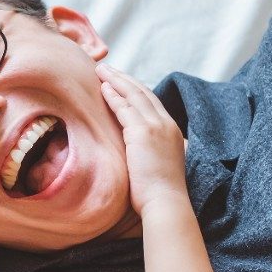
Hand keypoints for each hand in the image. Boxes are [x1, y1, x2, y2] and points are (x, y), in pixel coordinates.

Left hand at [97, 64, 188, 217]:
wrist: (165, 203)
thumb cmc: (159, 193)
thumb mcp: (159, 166)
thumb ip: (151, 152)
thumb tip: (139, 154)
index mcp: (171, 130)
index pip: (152, 102)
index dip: (135, 89)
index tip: (121, 82)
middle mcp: (166, 124)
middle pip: (143, 92)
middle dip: (124, 78)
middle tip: (107, 68)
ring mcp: (155, 127)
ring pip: (134, 95)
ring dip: (116, 80)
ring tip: (101, 70)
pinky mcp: (142, 133)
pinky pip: (125, 108)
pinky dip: (113, 96)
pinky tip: (102, 88)